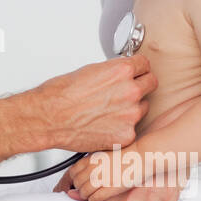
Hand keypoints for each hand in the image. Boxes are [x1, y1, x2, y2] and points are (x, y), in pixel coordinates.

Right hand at [26, 54, 155, 153]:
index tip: (136, 72)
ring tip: (109, 111)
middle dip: (141, 85)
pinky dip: (121, 128)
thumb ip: (112, 72)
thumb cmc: (61, 94)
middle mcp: (131, 91)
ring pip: (143, 108)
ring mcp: (131, 115)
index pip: (145, 64)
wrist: (49, 118)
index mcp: (122, 71)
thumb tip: (118, 75)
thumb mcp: (89, 71)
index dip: (139, 68)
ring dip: (132, 108)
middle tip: (126, 91)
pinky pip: (132, 129)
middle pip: (151, 83)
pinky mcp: (125, 135)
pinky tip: (105, 125)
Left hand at [66, 150, 128, 200]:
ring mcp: (101, 178)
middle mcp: (93, 168)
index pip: (71, 173)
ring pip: (83, 193)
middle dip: (79, 188)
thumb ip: (87, 166)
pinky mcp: (110, 188)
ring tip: (92, 194)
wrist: (141, 156)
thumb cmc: (124, 156)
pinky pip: (94, 199)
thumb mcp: (102, 157)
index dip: (70, 180)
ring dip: (86, 196)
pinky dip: (93, 200)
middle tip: (85, 190)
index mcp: (90, 159)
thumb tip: (73, 182)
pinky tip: (99, 197)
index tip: (71, 184)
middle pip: (76, 183)